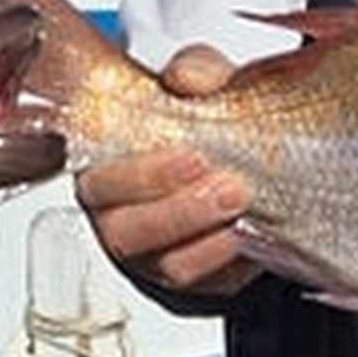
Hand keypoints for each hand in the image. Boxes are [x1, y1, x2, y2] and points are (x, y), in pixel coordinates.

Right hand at [77, 47, 255, 301]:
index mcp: (104, 173)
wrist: (248, 148)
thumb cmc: (205, 117)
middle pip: (127, 234)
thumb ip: (196, 70)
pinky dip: (236, 263)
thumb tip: (187, 78)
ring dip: (210, 239)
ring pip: (170, 266)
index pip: (99, 186)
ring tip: (246, 203)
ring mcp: (157, 257)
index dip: (140, 175)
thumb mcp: (204, 82)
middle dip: (179, 211)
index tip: (190, 153)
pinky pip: (212, 285)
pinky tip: (258, 234)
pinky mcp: (199, 279)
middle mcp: (120, 222)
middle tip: (229, 184)